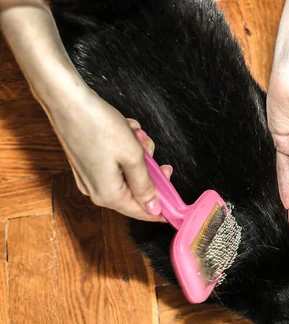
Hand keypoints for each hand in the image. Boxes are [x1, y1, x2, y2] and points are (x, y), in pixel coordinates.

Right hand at [48, 89, 171, 220]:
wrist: (67, 101)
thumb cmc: (99, 127)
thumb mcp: (133, 157)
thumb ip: (145, 185)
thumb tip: (154, 208)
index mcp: (108, 195)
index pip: (141, 212)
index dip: (161, 208)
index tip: (175, 205)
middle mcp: (96, 191)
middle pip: (136, 190)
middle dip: (148, 168)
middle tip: (150, 150)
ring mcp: (89, 177)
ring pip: (128, 172)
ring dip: (137, 152)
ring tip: (134, 133)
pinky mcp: (87, 162)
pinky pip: (115, 162)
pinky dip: (124, 147)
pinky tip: (124, 130)